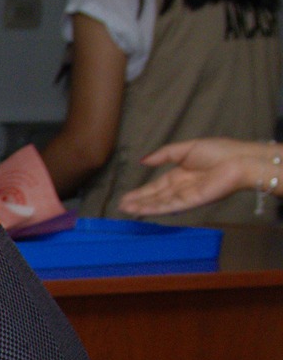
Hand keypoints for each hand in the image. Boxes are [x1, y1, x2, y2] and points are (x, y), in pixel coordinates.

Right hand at [119, 137, 270, 215]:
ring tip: (125, 210)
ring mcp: (186, 197)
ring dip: (143, 207)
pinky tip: (141, 211)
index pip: (156, 186)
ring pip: (160, 204)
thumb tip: (143, 161)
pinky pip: (170, 207)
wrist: (240, 160)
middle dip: (138, 202)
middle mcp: (181, 188)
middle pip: (155, 197)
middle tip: (120, 207)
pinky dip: (155, 209)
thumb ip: (164, 154)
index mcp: (180, 175)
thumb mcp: (186, 148)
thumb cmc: (218, 151)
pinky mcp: (192, 202)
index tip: (125, 197)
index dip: (141, 192)